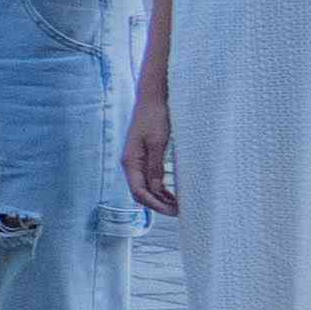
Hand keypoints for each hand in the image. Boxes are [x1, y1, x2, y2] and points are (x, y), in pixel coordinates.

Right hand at [125, 81, 177, 218]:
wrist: (154, 97)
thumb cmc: (155, 116)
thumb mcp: (158, 142)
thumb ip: (155, 167)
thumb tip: (155, 189)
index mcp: (130, 161)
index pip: (139, 192)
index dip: (155, 204)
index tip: (174, 211)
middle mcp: (132, 163)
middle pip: (141, 192)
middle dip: (158, 204)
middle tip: (180, 212)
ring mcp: (138, 160)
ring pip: (147, 187)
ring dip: (161, 197)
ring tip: (179, 205)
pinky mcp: (146, 155)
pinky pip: (152, 177)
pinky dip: (162, 187)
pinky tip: (174, 192)